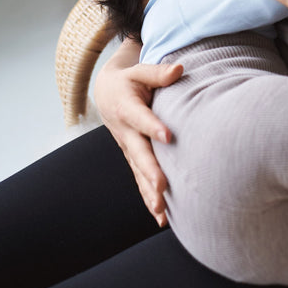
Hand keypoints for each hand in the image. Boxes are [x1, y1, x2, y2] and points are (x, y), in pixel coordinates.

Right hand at [94, 36, 182, 225]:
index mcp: (126, 108)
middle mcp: (125, 132)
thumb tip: (179, 69)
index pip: (140, 118)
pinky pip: (140, 181)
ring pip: (138, 173)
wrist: (107, 94)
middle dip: (150, 171)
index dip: (152, 127)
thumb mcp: (139, 71)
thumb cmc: (129, 81)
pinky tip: (161, 218)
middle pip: (139, 153)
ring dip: (149, 192)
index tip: (167, 136)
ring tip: (161, 211)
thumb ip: (158, 72)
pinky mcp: (133, 158)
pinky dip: (149, 198)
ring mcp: (128, 149)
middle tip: (162, 187)